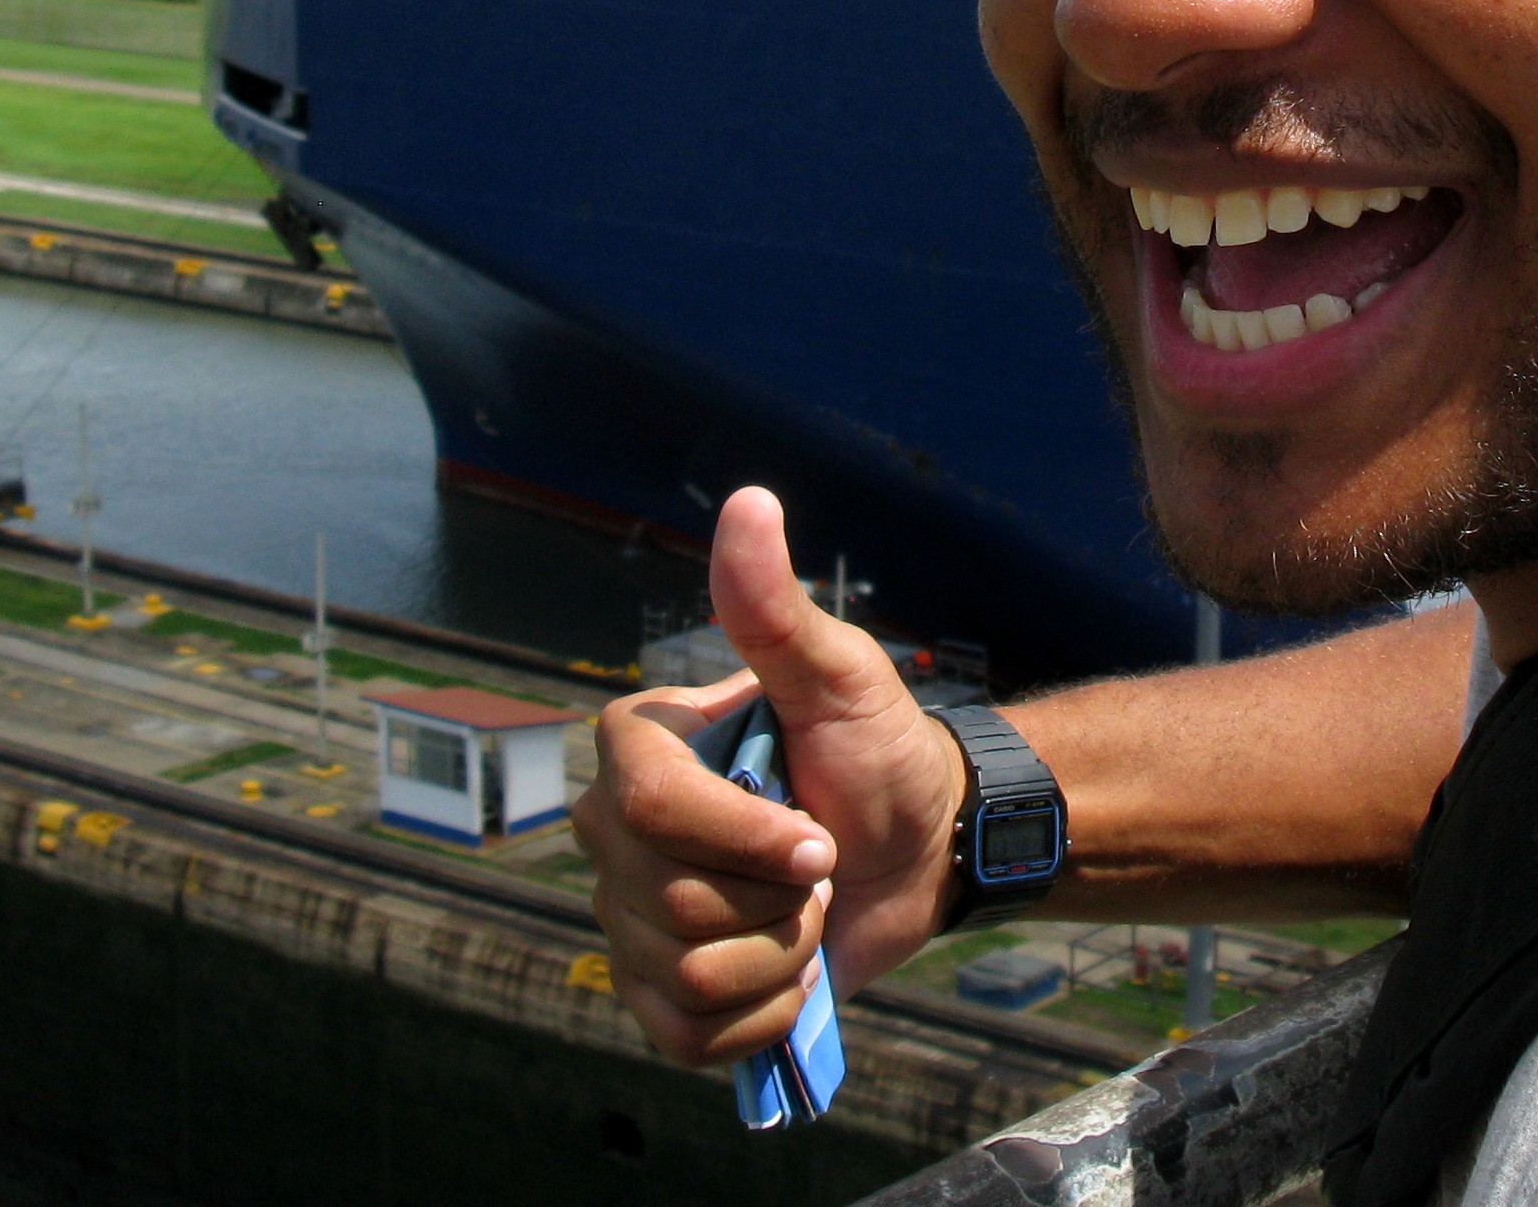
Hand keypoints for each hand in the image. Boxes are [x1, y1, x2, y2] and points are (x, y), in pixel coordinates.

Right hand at [574, 486, 968, 1064]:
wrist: (923, 844)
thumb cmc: (879, 748)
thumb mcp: (840, 674)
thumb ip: (778, 608)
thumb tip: (750, 501)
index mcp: (638, 748)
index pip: (650, 808)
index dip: (745, 836)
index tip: (819, 836)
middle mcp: (613, 832)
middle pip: (663, 902)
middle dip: (771, 897)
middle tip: (817, 864)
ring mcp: (628, 917)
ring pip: (680, 973)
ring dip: (776, 955)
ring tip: (805, 912)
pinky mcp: (658, 994)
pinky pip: (684, 1037)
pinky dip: (758, 1018)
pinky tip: (789, 972)